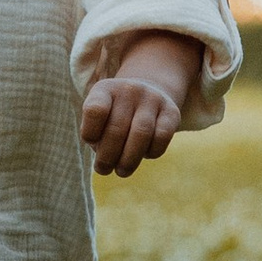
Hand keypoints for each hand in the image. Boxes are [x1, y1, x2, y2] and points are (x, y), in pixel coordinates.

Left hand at [81, 31, 202, 175]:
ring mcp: (152, 98)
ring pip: (141, 134)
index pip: (94, 111)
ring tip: (122, 171)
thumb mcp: (99, 117)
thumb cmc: (115, 114)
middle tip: (104, 170)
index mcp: (105, 89)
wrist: (148, 93)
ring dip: (128, 160)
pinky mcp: (171, 111)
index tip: (91, 142)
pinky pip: (162, 138)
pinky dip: (151, 153)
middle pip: (117, 129)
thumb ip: (96, 136)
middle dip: (107, 157)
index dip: (90, 133)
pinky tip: (144, 155)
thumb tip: (106, 161)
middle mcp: (129, 90)